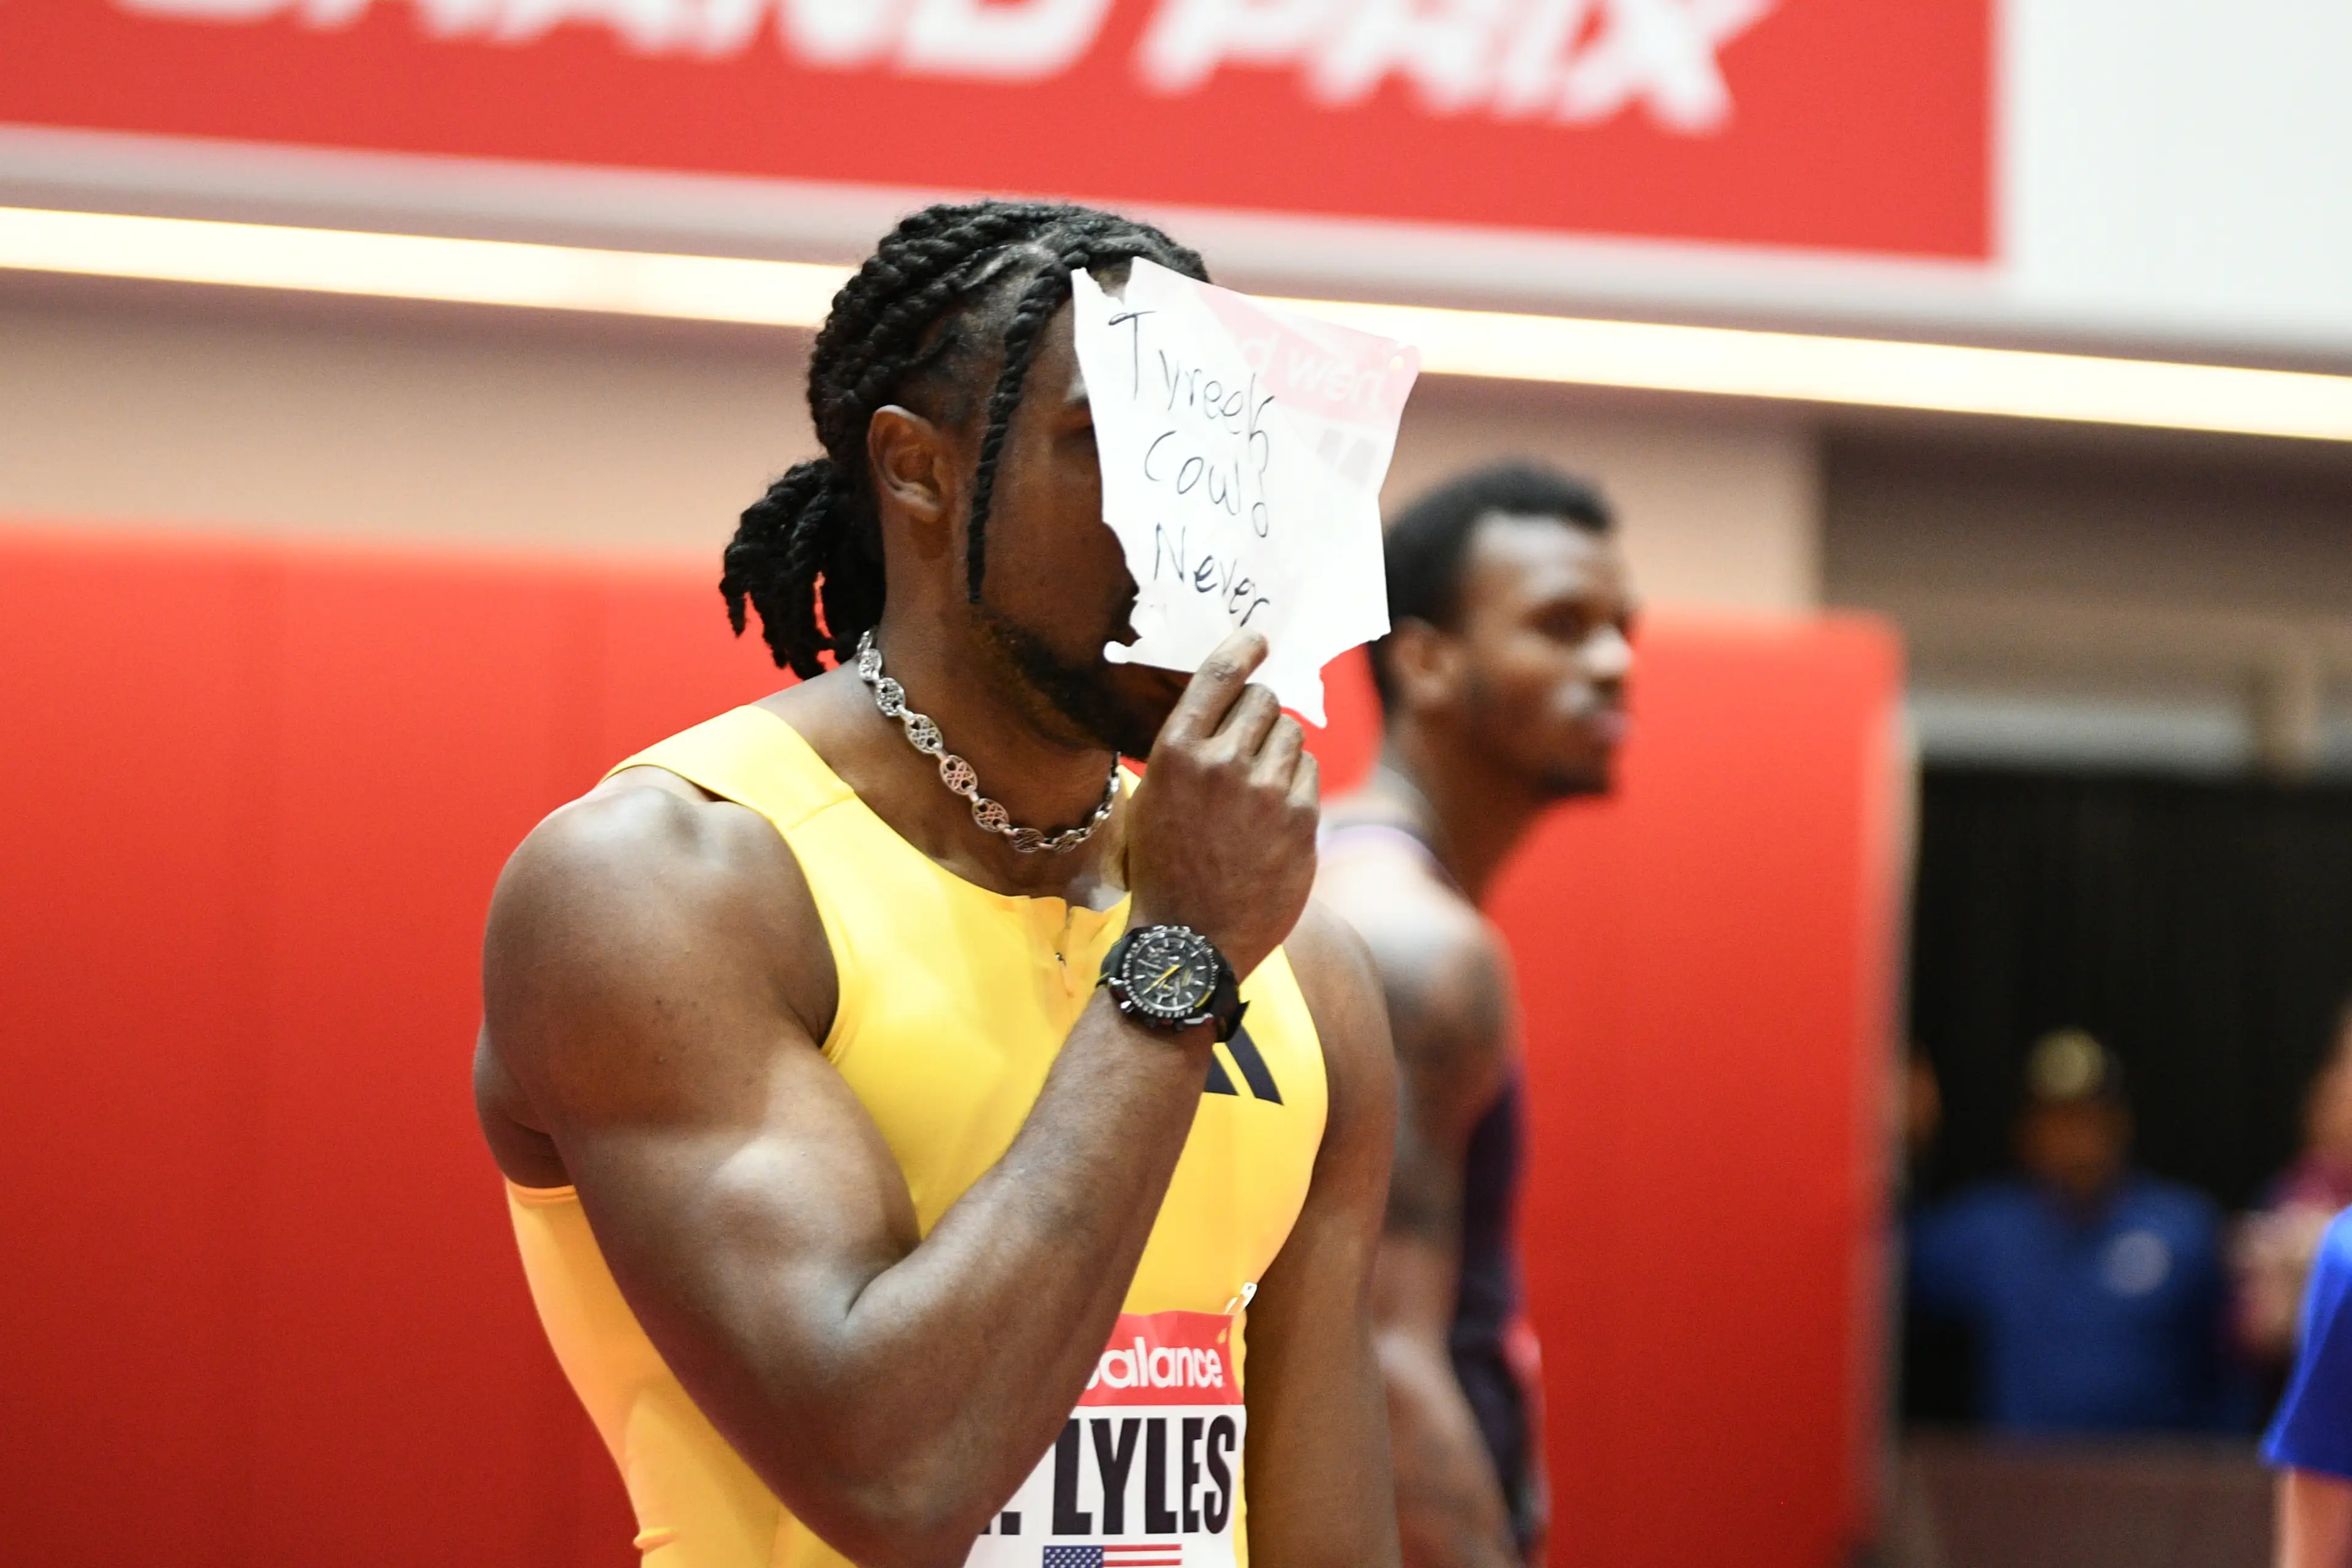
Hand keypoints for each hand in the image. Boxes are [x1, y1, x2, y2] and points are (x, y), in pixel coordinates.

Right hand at [1125, 630, 1319, 978]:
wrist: (1191, 940)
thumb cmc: (1163, 867)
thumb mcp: (1153, 797)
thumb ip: (1186, 747)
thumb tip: (1223, 701)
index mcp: (1176, 751)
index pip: (1220, 673)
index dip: (1243, 649)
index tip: (1258, 641)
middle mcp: (1221, 762)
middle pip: (1264, 701)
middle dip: (1259, 716)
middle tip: (1248, 745)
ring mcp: (1265, 790)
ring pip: (1292, 734)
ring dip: (1279, 751)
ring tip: (1256, 791)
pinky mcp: (1301, 818)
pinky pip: (1308, 770)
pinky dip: (1296, 784)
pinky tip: (1274, 815)